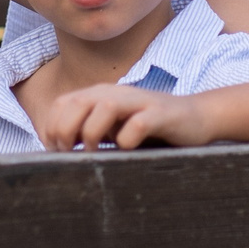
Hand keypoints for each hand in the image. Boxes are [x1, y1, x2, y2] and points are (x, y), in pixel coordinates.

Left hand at [39, 84, 211, 150]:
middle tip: (67, 154)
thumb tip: (56, 150)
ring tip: (91, 152)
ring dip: (90, 131)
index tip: (55, 151)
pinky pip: (140, 122)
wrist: (197, 118)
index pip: (63, 103)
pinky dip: (128, 136)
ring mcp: (140, 102)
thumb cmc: (149, 128)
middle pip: (78, 102)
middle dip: (64, 130)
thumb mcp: (113, 128)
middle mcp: (117, 93)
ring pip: (105, 106)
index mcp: (101, 95)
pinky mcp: (162, 114)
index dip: (51, 127)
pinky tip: (126, 148)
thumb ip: (88, 131)